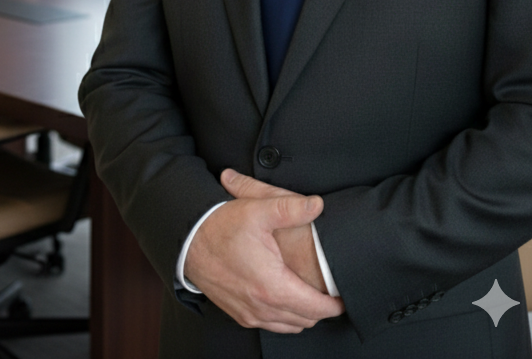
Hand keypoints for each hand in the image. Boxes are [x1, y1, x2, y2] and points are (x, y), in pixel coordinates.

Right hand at [184, 187, 344, 332]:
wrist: (188, 241)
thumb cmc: (222, 226)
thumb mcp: (257, 210)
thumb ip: (291, 208)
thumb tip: (317, 205)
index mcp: (271, 286)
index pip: (315, 308)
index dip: (334, 304)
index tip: (343, 295)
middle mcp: (261, 307)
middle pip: (305, 320)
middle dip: (321, 309)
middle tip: (331, 291)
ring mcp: (249, 313)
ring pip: (289, 326)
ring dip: (303, 314)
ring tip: (313, 294)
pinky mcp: (239, 314)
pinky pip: (272, 325)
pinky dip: (285, 316)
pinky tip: (287, 297)